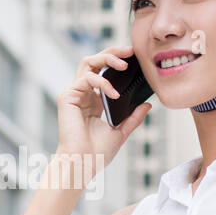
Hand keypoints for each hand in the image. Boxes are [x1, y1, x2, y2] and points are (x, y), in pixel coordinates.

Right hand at [56, 46, 151, 169]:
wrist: (82, 163)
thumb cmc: (97, 153)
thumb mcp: (121, 132)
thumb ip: (132, 117)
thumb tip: (147, 105)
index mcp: (93, 101)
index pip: (103, 72)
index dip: (116, 62)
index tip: (134, 58)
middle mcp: (83, 94)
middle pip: (94, 61)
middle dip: (112, 52)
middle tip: (131, 51)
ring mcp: (74, 94)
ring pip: (88, 63)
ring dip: (106, 58)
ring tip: (123, 63)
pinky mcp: (68, 97)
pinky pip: (86, 79)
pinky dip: (102, 82)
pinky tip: (113, 93)